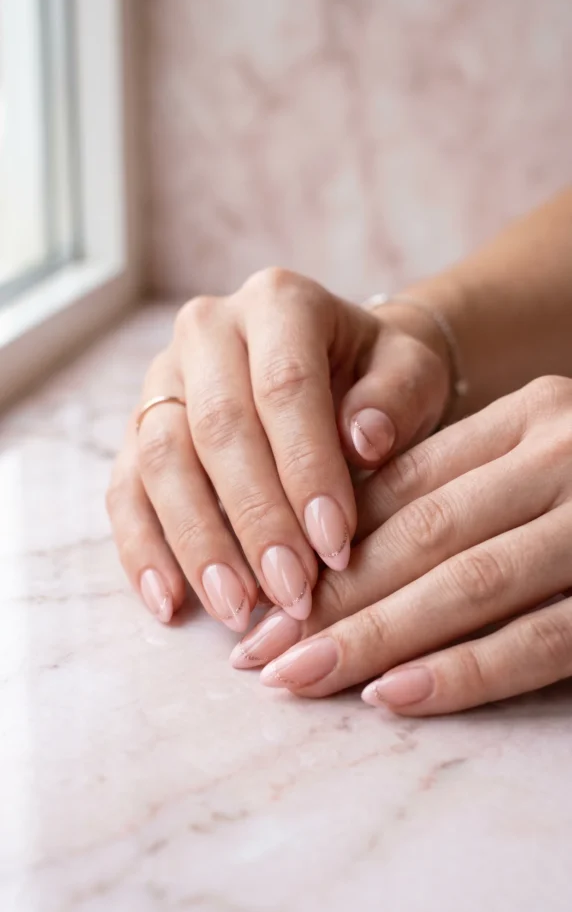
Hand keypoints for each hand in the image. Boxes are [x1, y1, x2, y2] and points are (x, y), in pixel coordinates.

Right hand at [107, 268, 448, 629]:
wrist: (341, 370)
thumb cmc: (380, 380)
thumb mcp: (412, 376)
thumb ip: (397, 400)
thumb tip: (362, 440)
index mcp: (279, 302)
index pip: (285, 387)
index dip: (307, 470)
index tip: (335, 546)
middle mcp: (207, 330)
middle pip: (217, 428)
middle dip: (256, 520)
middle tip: (292, 593)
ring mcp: (164, 381)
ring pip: (161, 461)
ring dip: (198, 544)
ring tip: (238, 609)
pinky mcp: (139, 431)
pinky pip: (125, 490)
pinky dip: (143, 550)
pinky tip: (169, 603)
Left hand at [233, 376, 571, 713]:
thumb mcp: (532, 467)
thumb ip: (453, 492)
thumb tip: (330, 549)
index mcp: (531, 417)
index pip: (403, 487)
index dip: (323, 545)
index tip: (259, 600)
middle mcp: (566, 452)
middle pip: (423, 533)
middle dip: (332, 599)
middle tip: (256, 654)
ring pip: (470, 582)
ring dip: (375, 639)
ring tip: (298, 681)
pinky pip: (541, 636)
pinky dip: (465, 670)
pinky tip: (396, 698)